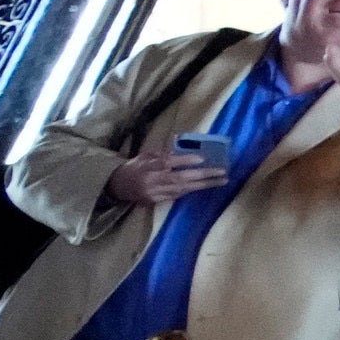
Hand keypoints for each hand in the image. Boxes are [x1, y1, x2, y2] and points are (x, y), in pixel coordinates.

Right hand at [110, 138, 237, 212]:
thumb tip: (180, 138)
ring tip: (221, 180)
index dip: (185, 161)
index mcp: (149, 166)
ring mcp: (155, 192)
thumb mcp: (146, 154)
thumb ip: (163, 150)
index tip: (202, 158)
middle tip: (222, 172)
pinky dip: (192, 189)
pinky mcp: (156, 201)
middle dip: (203, 175)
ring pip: (183, 189)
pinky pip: (178, 195)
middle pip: (180, 178)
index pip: (168, 162)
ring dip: (203, 185)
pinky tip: (205, 186)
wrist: (117, 186)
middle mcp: (153, 180)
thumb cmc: (135, 167)